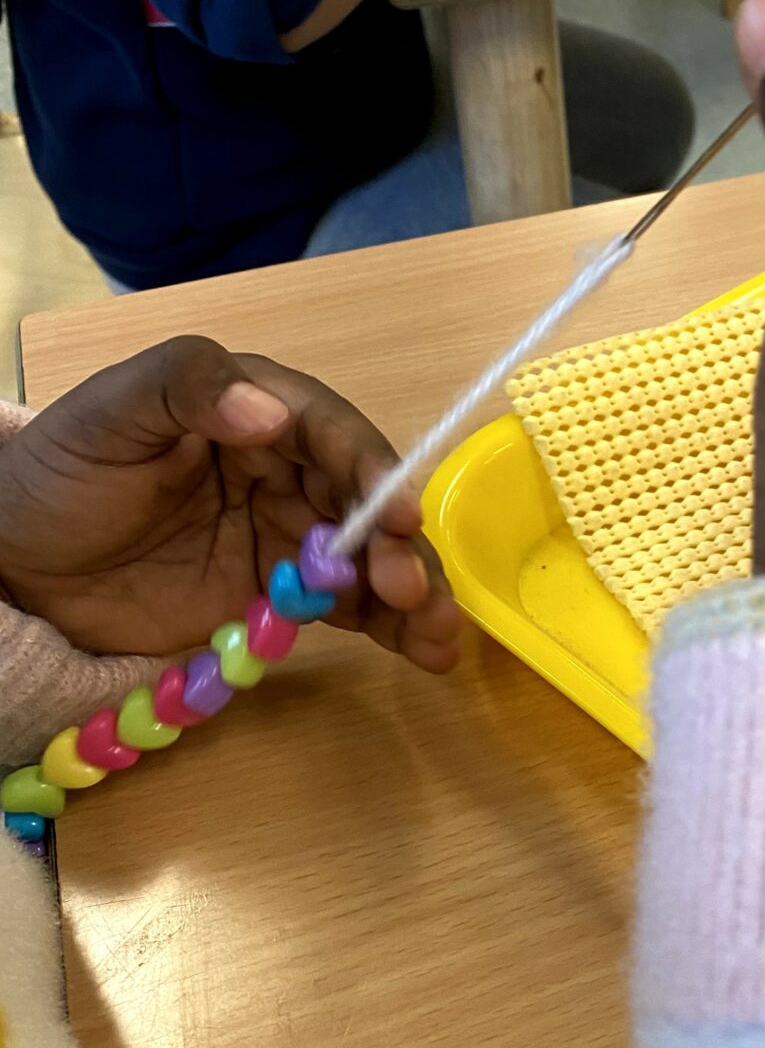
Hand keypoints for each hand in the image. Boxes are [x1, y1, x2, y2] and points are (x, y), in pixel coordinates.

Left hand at [0, 337, 461, 671]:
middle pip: (366, 502)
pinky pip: (350, 611)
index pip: (330, 433)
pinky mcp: (281, 601)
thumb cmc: (58, 474)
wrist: (14, 565)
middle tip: (408, 589)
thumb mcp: (110, 414)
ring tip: (439, 635)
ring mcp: (289, 539)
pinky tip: (429, 656)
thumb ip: (187, 390)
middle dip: (400, 546)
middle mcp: (288, 471)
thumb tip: (273, 413)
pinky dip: (394, 631)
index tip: (397, 513)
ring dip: (415, 592)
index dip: (370, 470)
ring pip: (371, 560)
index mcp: (254, 410)